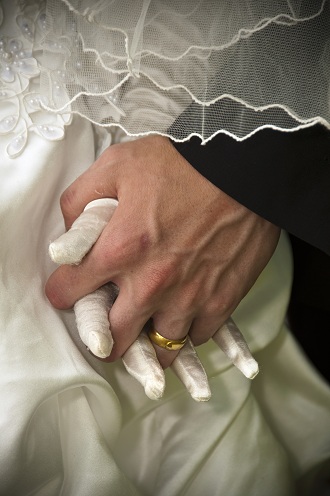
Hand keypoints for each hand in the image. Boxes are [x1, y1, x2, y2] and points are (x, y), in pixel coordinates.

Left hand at [45, 135, 279, 368]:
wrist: (246, 168)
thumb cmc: (185, 163)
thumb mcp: (118, 164)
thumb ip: (81, 198)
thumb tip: (70, 231)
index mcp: (121, 249)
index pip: (69, 293)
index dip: (63, 291)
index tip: (70, 288)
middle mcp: (152, 284)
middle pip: (113, 341)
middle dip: (103, 333)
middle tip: (109, 316)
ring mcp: (190, 299)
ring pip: (159, 348)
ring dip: (150, 337)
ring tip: (151, 317)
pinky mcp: (222, 302)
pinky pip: (197, 337)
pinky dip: (187, 328)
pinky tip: (184, 308)